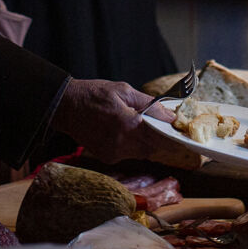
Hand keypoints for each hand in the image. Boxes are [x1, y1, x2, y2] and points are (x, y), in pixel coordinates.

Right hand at [51, 78, 202, 169]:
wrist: (65, 107)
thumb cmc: (94, 94)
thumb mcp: (123, 90)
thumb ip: (149, 104)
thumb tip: (170, 115)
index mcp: (127, 124)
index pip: (160, 136)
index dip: (173, 135)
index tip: (182, 132)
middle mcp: (121, 143)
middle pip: (154, 147)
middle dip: (162, 139)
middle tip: (167, 129)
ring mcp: (113, 153)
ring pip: (143, 153)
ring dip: (148, 142)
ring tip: (144, 127)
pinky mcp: (107, 158)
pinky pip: (129, 154)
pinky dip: (134, 145)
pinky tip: (127, 133)